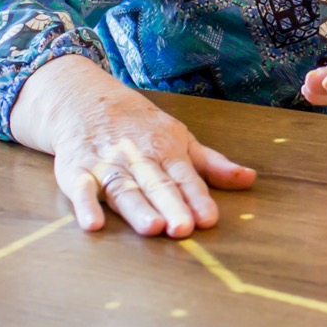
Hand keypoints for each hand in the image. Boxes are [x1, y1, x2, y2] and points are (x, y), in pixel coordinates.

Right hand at [10, 55, 255, 236]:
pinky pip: (80, 189)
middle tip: (183, 229)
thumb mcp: (180, 138)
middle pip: (156, 184)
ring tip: (151, 227)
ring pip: (123, 188)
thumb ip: (212, 164)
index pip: (185, 177)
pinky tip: (93, 224)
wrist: (84, 98)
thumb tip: (250, 178)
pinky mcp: (76, 170)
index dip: (197, 198)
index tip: (209, 219)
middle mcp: (138, 157)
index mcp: (167, 150)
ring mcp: (107, 163)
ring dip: (137, 208)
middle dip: (171, 206)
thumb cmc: (140, 126)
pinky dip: (85, 206)